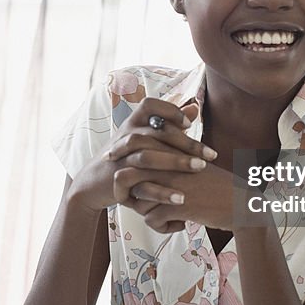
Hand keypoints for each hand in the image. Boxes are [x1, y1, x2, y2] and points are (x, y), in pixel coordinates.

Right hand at [67, 98, 215, 212]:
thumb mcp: (145, 137)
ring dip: (176, 162)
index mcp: (132, 122)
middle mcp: (124, 136)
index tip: (189, 124)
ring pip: (147, 156)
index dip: (170, 111)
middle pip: (156, 133)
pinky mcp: (117, 181)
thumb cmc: (126, 157)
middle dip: (186, 143)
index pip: (150, 106)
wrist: (93, 183)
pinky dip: (161, 191)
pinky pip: (139, 184)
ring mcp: (120, 159)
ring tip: (200, 169)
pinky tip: (181, 198)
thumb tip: (194, 107)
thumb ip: (170, 123)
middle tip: (211, 155)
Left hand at [116, 161, 247, 232]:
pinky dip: (162, 227)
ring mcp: (172, 184)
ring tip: (167, 216)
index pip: (133, 155)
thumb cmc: (217, 186)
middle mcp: (168, 165)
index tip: (126, 186)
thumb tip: (143, 173)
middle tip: (140, 205)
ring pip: (138, 203)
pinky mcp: (178, 206)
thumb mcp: (193, 164)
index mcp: (171, 151)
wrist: (242, 203)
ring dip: (149, 213)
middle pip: (127, 178)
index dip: (124, 172)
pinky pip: (151, 220)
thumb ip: (169, 162)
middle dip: (129, 195)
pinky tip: (179, 224)